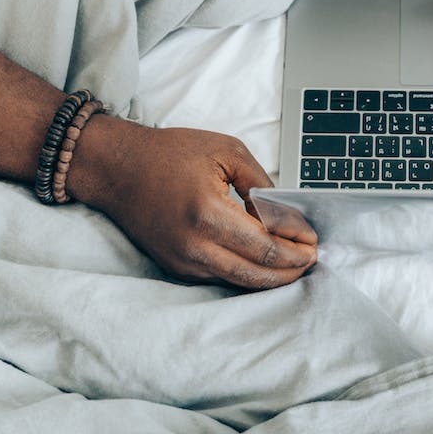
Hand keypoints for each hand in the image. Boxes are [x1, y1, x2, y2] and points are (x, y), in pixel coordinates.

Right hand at [73, 118, 316, 288]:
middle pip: (256, 273)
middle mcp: (194, 247)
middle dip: (290, 269)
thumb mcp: (225, 151)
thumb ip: (260, 183)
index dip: (295, 248)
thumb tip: (285, 211)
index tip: (314, 242)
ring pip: (239, 282)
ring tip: (295, 265)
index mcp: (208, 214)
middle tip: (311, 259)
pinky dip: (246, 273)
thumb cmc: (169, 153)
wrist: (118, 168)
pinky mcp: (176, 267)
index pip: (265, 245)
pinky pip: (220, 277)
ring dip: (271, 277)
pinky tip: (263, 263)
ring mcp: (183, 262)